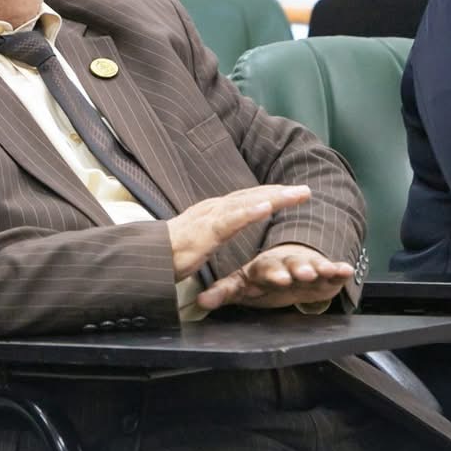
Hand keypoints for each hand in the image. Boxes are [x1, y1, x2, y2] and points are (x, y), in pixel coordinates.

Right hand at [165, 184, 311, 279]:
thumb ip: (210, 234)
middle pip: (252, 196)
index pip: (247, 200)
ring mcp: (208, 217)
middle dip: (280, 192)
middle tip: (306, 191)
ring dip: (274, 197)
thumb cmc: (166, 255)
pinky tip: (269, 206)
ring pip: (247, 203)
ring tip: (297, 194)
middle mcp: (212, 209)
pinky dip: (251, 211)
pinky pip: (231, 219)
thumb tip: (220, 233)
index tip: (294, 194)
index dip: (271, 195)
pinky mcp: (203, 231)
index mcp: (212, 213)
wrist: (144, 259)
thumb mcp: (196, 242)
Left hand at [198, 242, 353, 311]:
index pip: (265, 269)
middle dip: (296, 269)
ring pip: (310, 266)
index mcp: (262, 267)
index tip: (278, 279)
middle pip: (290, 265)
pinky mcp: (320, 272)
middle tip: (302, 274)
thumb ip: (222, 293)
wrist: (285, 267)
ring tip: (324, 272)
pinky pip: (329, 270)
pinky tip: (345, 271)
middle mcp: (284, 263)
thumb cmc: (260, 279)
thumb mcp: (241, 286)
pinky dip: (338, 270)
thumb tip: (200, 302)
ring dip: (317, 268)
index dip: (272, 274)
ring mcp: (303, 266)